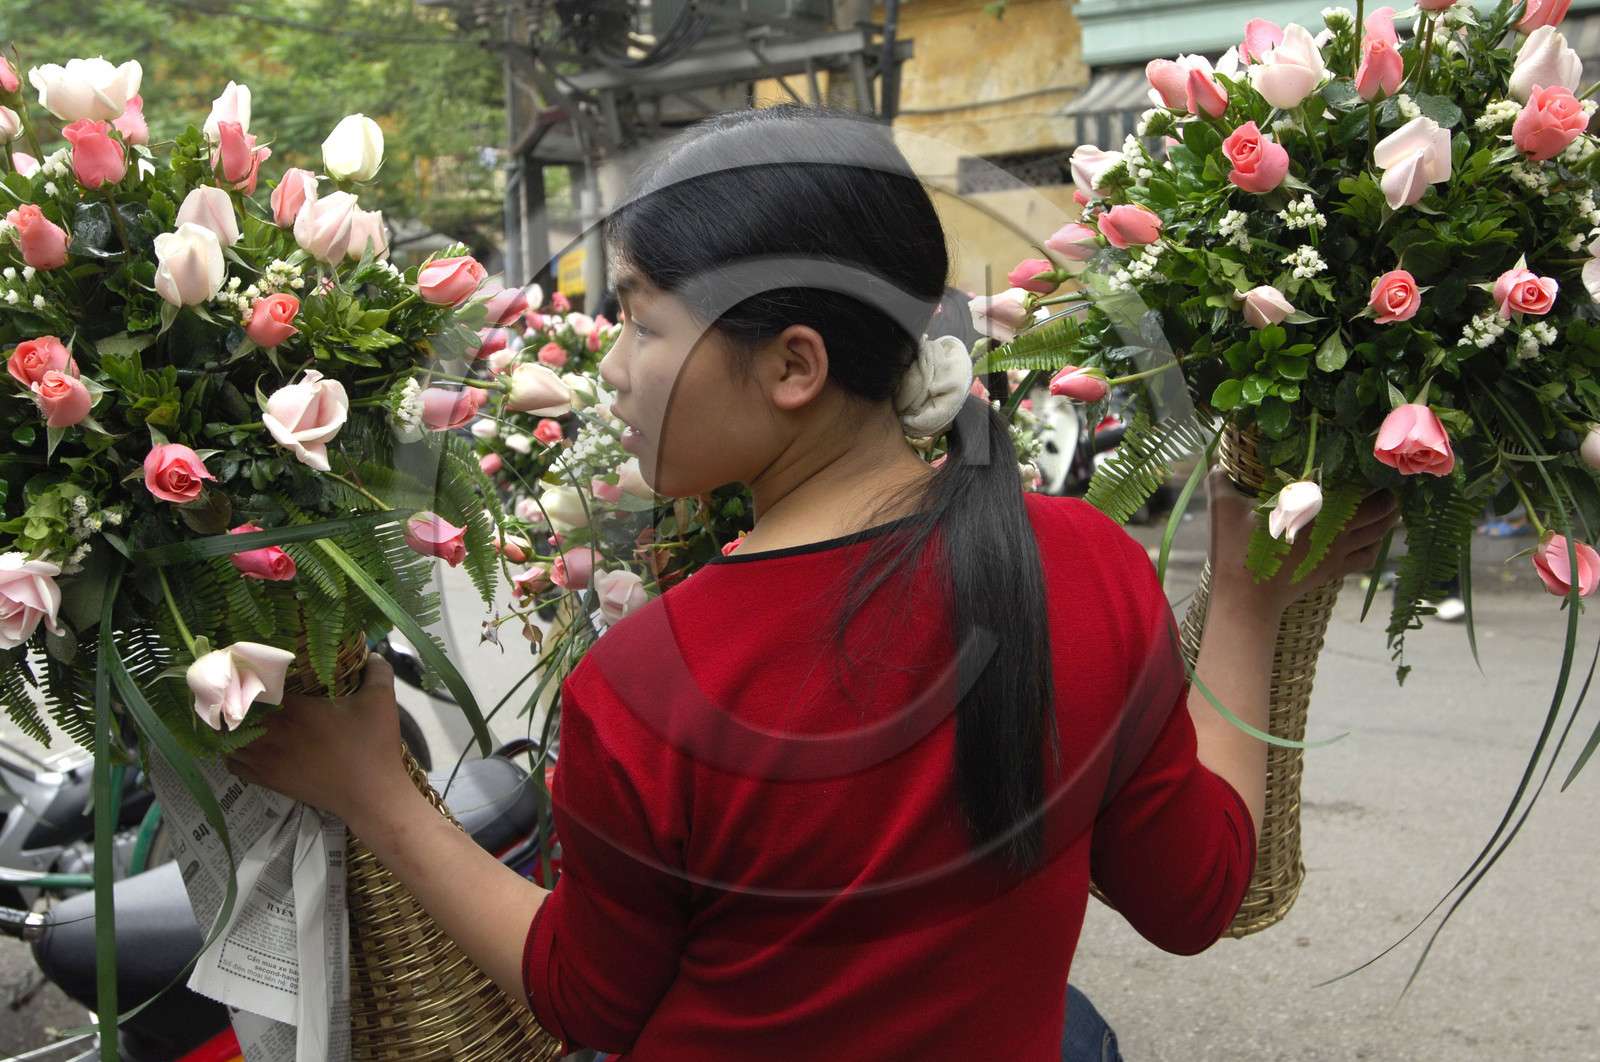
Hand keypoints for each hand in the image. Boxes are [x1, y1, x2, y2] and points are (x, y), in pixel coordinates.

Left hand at [226, 655, 413, 821]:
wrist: (371, 796)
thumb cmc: (373, 746)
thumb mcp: (381, 701)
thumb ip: (378, 671)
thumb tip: (374, 653)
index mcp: (293, 710)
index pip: (252, 685)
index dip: (244, 672)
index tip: (245, 662)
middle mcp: (271, 733)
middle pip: (230, 712)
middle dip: (229, 696)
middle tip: (237, 684)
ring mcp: (266, 759)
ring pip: (225, 740)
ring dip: (227, 725)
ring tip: (236, 713)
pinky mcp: (268, 780)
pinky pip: (233, 764)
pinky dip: (231, 752)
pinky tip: (244, 743)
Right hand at [1205, 470, 1399, 615]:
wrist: (1246, 597)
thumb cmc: (1237, 550)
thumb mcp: (1222, 509)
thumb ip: (1219, 480)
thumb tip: (1214, 463)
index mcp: (1314, 505)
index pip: (1361, 485)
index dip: (1376, 472)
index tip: (1376, 459)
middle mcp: (1335, 527)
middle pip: (1382, 508)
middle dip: (1391, 493)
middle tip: (1389, 480)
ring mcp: (1337, 551)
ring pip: (1381, 532)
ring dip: (1389, 517)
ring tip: (1390, 504)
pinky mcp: (1333, 569)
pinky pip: (1369, 556)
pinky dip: (1378, 544)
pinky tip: (1373, 537)